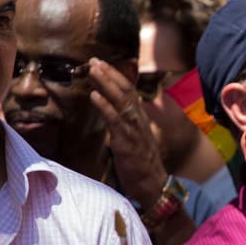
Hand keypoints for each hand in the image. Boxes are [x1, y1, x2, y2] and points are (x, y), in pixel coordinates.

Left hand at [88, 59, 167, 208]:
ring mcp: (133, 129)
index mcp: (140, 117)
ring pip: (121, 100)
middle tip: (94, 61)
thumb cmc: (141, 164)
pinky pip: (115, 119)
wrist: (152, 183)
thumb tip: (111, 114)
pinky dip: (104, 106)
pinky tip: (94, 96)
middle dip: (110, 74)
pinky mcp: (126, 141)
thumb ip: (124, 125)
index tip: (102, 64)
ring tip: (93, 70)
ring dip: (106, 83)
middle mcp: (139, 119)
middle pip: (125, 90)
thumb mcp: (134, 139)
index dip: (116, 76)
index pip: (129, 91)